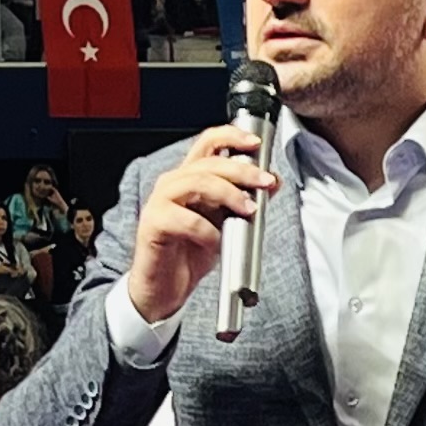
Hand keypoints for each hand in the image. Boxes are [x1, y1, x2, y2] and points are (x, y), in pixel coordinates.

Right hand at [123, 122, 276, 325]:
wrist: (165, 289)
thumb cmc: (190, 253)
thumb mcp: (227, 223)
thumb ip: (245, 199)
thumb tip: (272, 182)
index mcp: (190, 178)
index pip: (208, 142)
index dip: (231, 136)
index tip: (256, 143)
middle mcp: (173, 184)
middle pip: (209, 162)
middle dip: (242, 170)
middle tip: (264, 183)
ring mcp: (161, 202)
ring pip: (197, 182)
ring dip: (229, 194)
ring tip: (247, 211)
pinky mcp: (153, 224)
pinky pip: (185, 219)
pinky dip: (207, 230)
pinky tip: (217, 242)